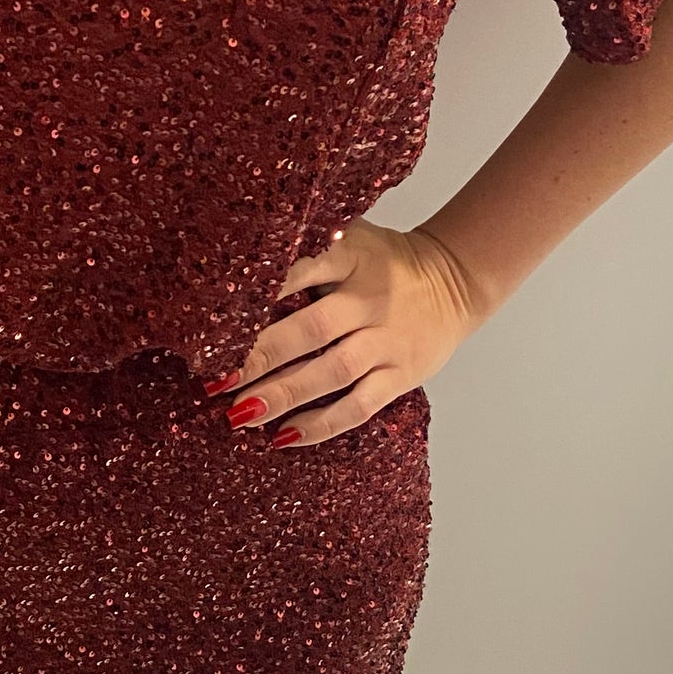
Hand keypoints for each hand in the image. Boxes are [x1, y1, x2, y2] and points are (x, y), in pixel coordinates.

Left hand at [203, 217, 487, 445]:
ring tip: (241, 413)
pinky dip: (321, 424)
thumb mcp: (351, 238)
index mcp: (352, 257)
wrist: (455, 279)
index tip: (221, 317)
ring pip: (332, 372)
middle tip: (217, 379)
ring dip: (284, 394)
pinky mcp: (401, 375)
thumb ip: (308, 251)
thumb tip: (240, 279)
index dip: (263, 294)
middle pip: (312, 329)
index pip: (303, 270)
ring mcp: (387, 341)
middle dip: (260, 357)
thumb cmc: (384, 261)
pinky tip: (283, 435)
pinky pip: (359, 406)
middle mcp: (370, 299)